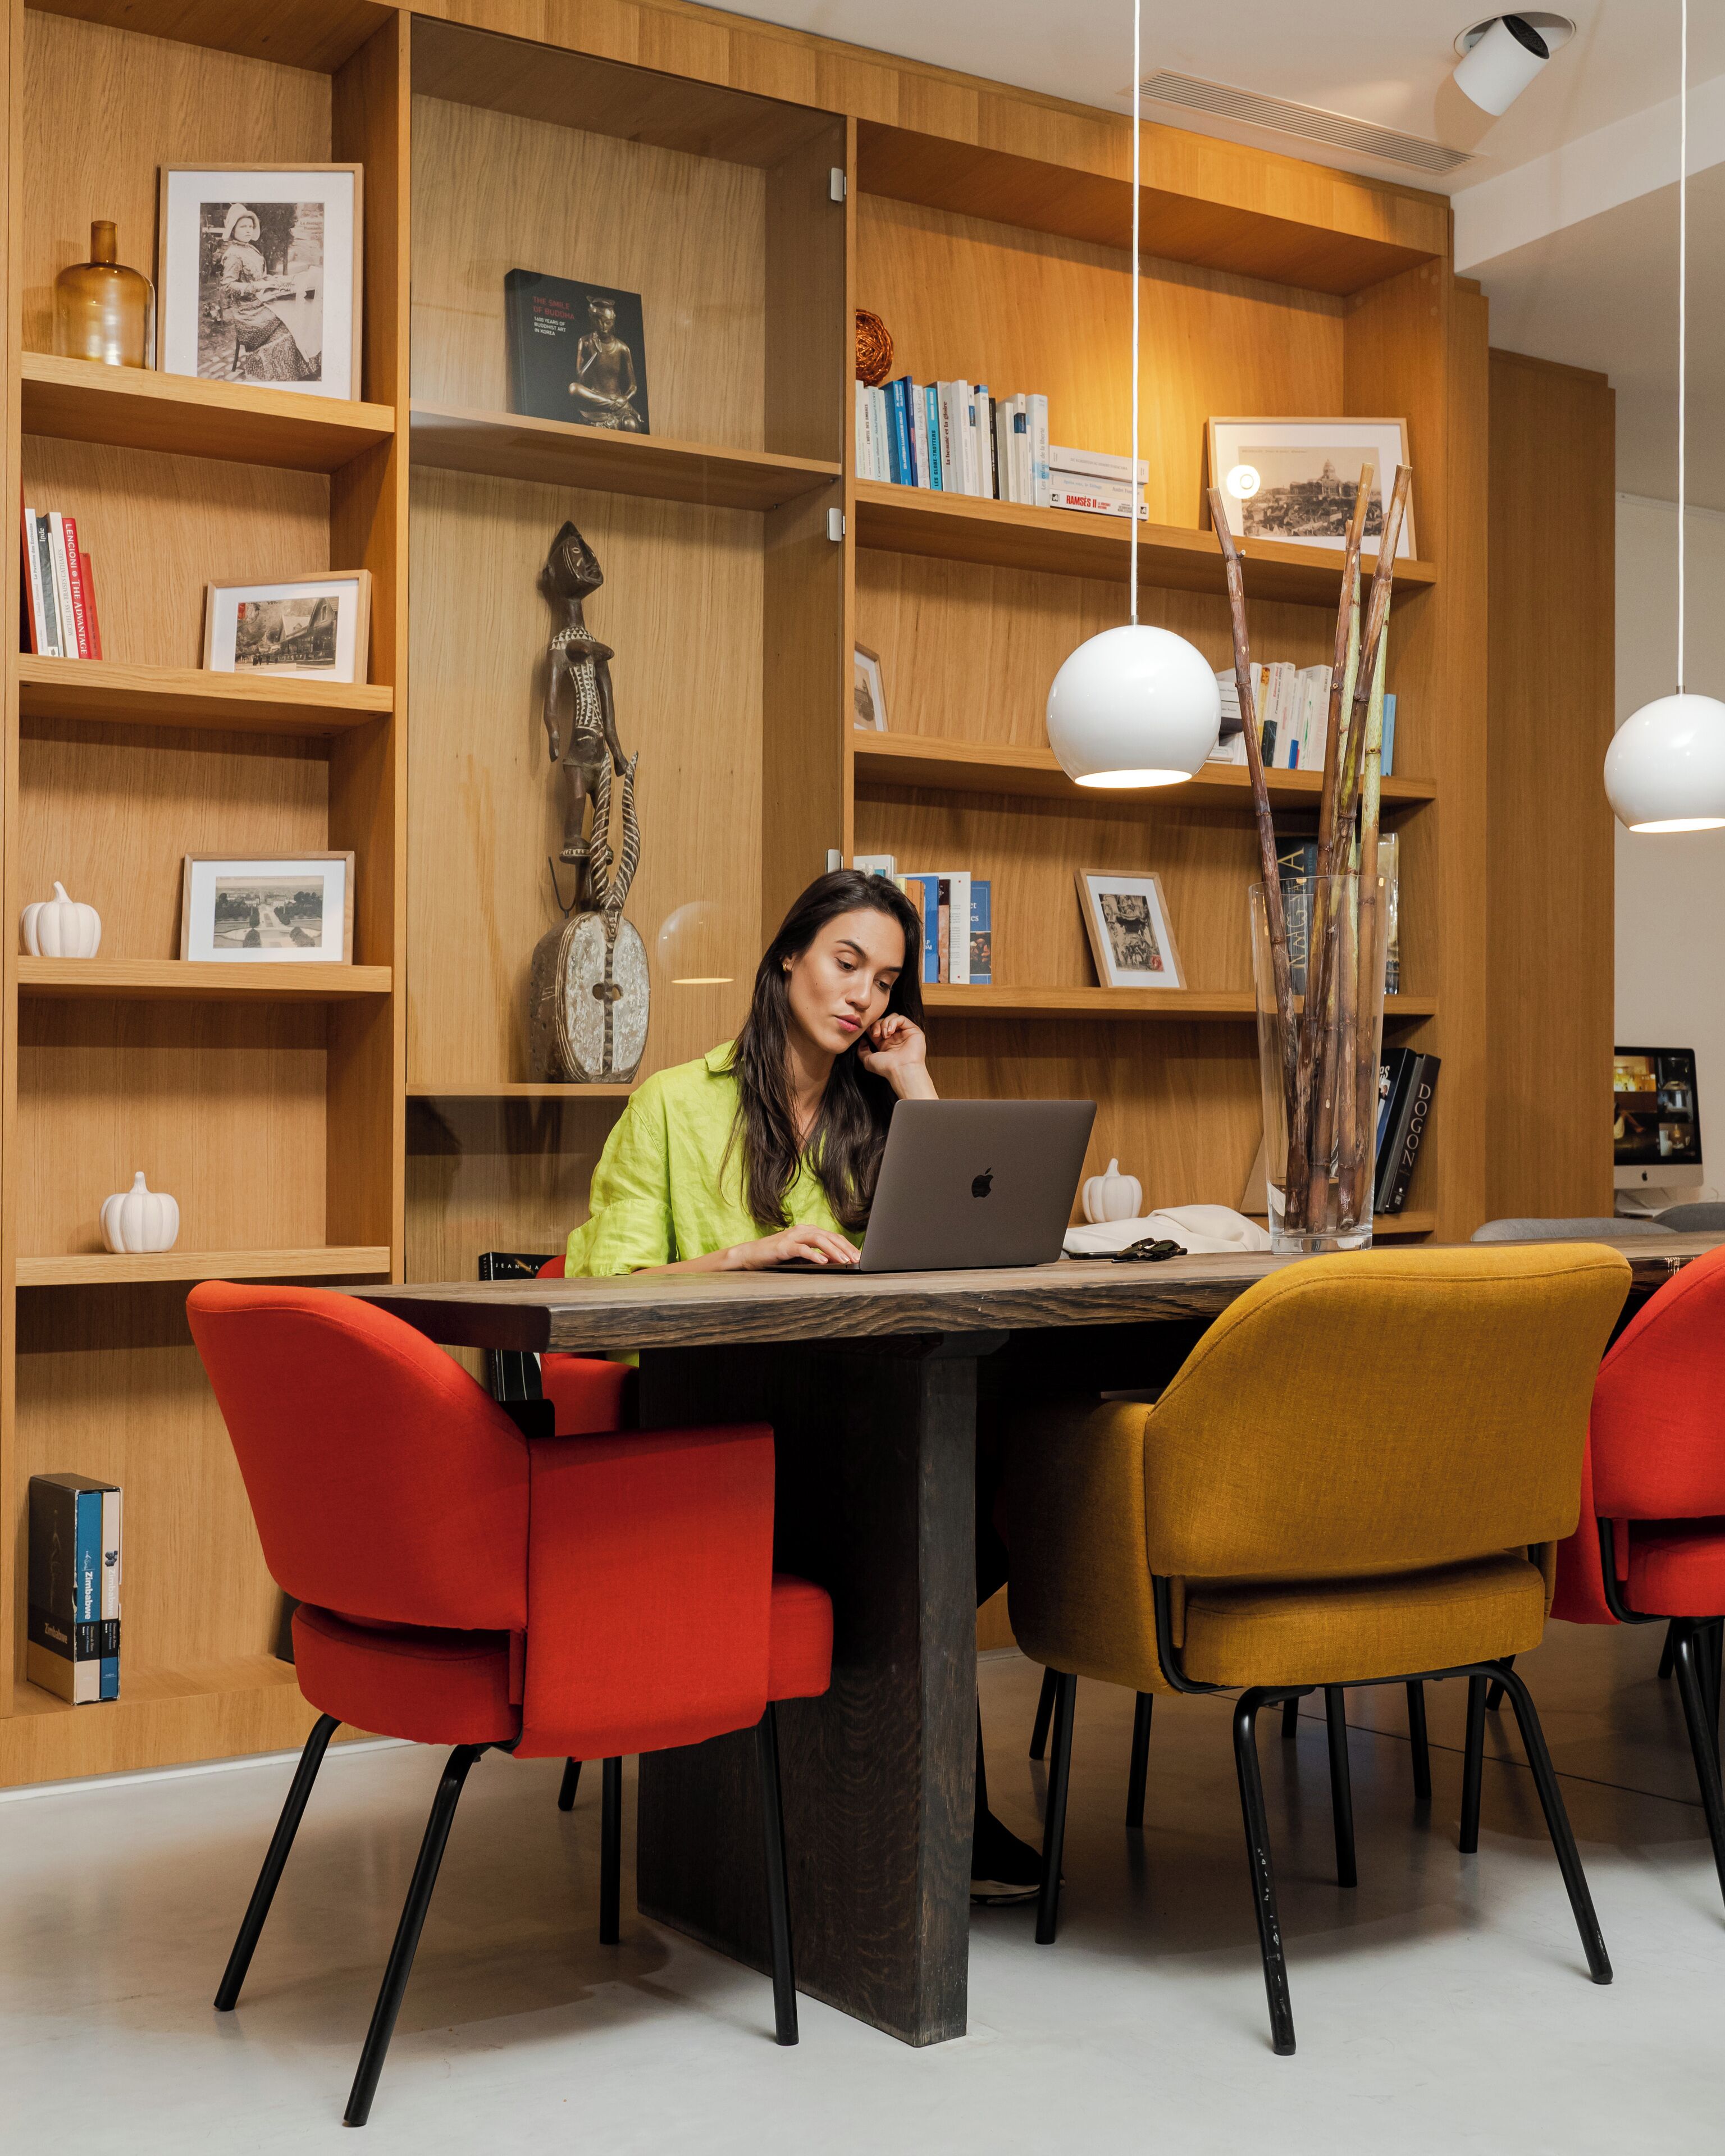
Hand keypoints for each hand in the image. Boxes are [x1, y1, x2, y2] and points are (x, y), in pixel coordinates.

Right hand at [725, 1223, 860, 1269]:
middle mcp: (802, 1230)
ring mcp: (793, 1236)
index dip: (847, 1245)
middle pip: (829, 1236)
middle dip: (845, 1248)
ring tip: (844, 1261)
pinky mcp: (783, 1246)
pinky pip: (802, 1249)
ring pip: (818, 1240)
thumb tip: (837, 1262)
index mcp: (808, 1231)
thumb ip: (816, 1256)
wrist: (751, 1255)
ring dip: (833, 1251)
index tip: (859, 1255)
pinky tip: (823, 1262)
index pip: (832, 1236)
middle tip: (857, 1259)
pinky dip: (814, 1255)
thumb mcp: (800, 1256)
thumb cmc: (777, 1256)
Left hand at [859, 1013, 935, 1098]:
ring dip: (885, 1023)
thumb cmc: (886, 1067)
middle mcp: (896, 1038)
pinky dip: (893, 1022)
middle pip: (884, 1020)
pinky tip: (891, 1032)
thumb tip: (862, 1041)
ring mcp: (905, 1033)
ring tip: (885, 1035)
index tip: (870, 1034)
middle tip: (876, 1034)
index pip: (877, 1027)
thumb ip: (862, 1051)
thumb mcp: (868, 1060)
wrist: (901, 1070)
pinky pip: (902, 1018)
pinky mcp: (913, 1030)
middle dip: (877, 1025)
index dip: (871, 1027)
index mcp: (886, 1043)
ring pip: (893, 1017)